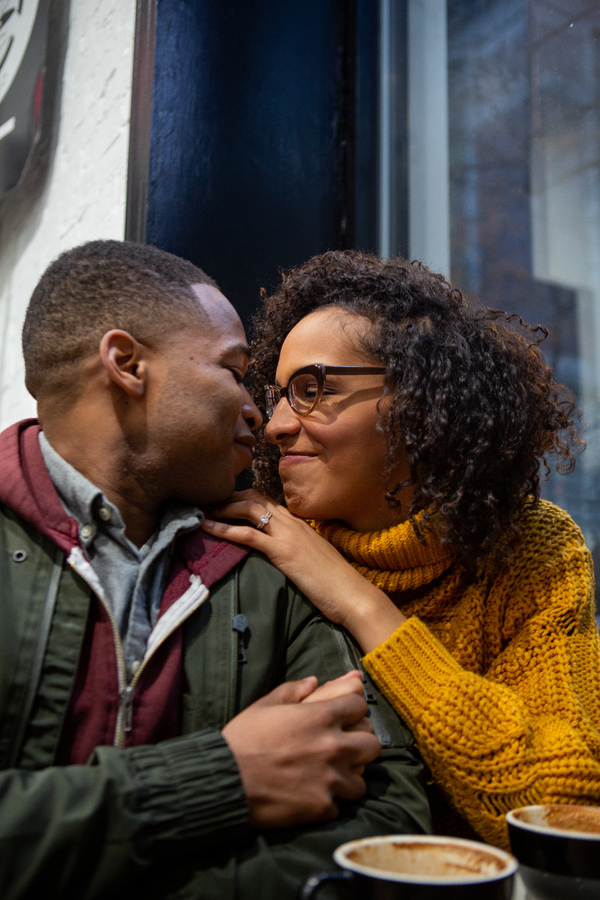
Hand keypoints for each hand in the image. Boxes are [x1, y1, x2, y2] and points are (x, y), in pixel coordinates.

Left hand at [202, 490, 406, 651]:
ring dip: (222, 507)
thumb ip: (297, 552)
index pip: (267, 501)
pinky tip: (207, 528)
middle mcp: (293, 523)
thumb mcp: (313, 560)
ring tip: (202, 512)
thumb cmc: (336, 583)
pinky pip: (247, 534)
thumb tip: (284, 556)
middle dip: (229, 497)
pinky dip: (224, 529)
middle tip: (208, 504)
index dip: (243, 498)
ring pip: (249, 508)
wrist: (352, 594)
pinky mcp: (282, 551)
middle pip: (255, 497)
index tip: (224, 503)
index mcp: (300, 524)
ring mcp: (287, 535)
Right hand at [221, 676, 380, 828]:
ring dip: (349, 776)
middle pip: (373, 744)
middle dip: (360, 743)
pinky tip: (313, 795)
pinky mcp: (323, 807)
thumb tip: (315, 681)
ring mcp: (331, 779)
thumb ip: (294, 690)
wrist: (225, 780)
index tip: (341, 717)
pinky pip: (341, 804)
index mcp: (321, 716)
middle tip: (342, 747)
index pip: (360, 705)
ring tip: (331, 775)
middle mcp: (334, 746)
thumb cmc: (243, 738)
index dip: (351, 710)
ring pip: (362, 779)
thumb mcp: (265, 705)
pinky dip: (330, 801)